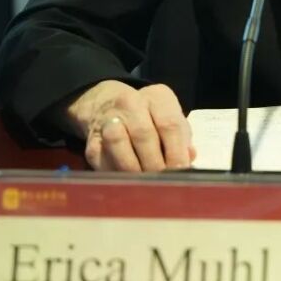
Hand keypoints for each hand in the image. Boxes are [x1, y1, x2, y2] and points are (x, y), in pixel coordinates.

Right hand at [63, 80, 195, 172]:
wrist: (108, 105)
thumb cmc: (150, 116)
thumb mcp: (169, 118)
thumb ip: (181, 138)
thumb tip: (188, 159)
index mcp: (157, 97)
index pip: (169, 123)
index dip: (176, 151)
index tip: (181, 171)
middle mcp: (131, 103)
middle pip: (143, 134)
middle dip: (155, 164)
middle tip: (163, 183)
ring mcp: (108, 119)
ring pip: (118, 143)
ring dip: (133, 168)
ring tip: (144, 183)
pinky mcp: (91, 141)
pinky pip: (102, 160)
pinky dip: (116, 174)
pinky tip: (127, 182)